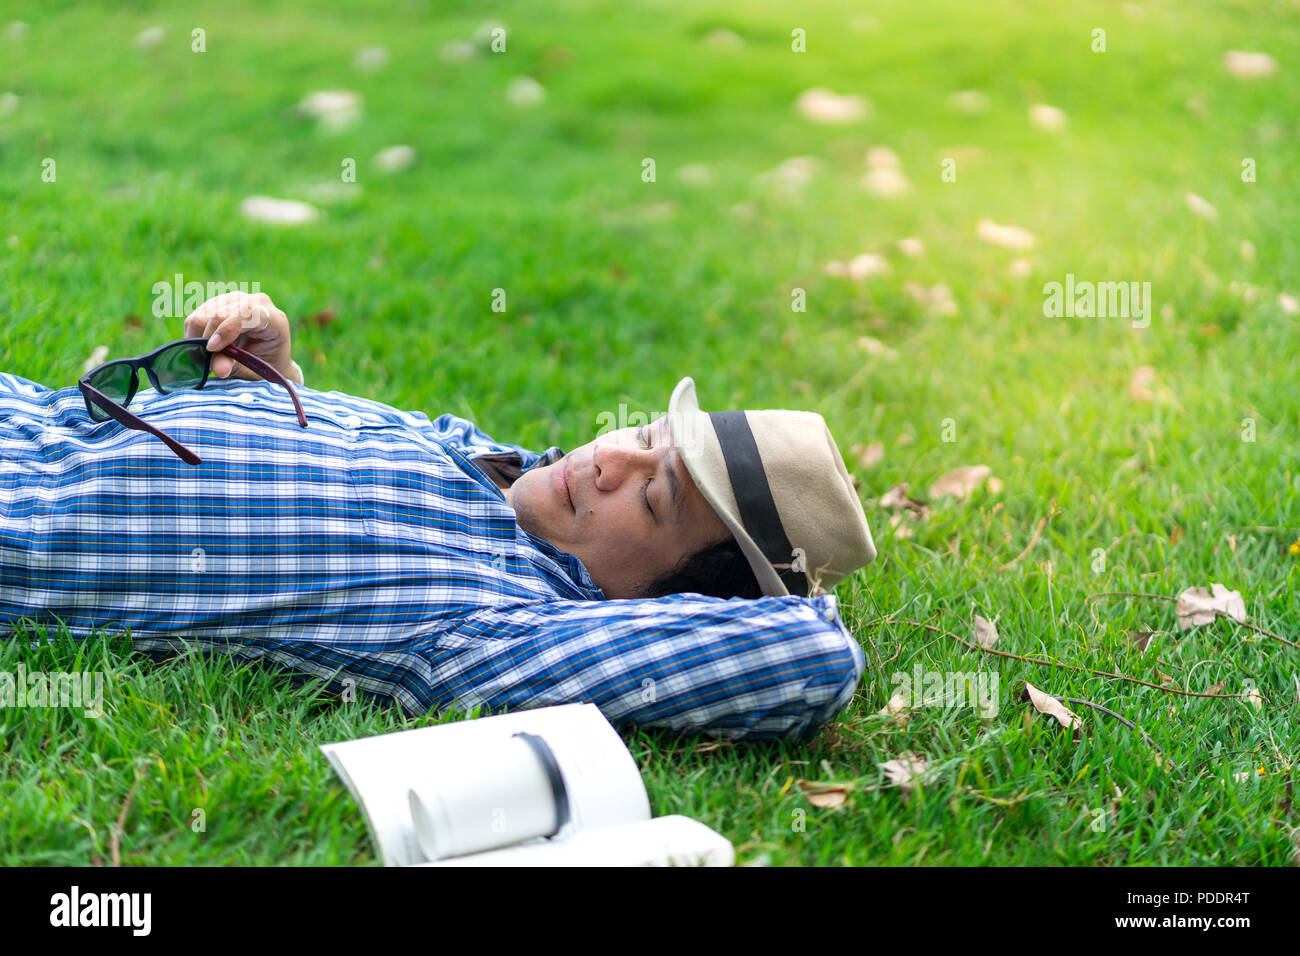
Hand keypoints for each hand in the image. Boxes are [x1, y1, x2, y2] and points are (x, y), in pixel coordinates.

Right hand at [183, 291, 299, 383]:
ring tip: (209, 357)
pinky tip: (206, 347)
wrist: (269, 357)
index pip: (247, 313)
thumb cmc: (265, 365)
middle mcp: (256, 302)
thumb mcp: (255, 370)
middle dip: (207, 340)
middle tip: (208, 363)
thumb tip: (217, 369)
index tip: (212, 348)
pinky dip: (195, 335)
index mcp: (275, 319)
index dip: (227, 329)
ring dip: (199, 339)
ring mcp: (236, 299)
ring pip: (202, 314)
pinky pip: (196, 316)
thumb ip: (236, 367)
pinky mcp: (219, 302)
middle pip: (218, 314)